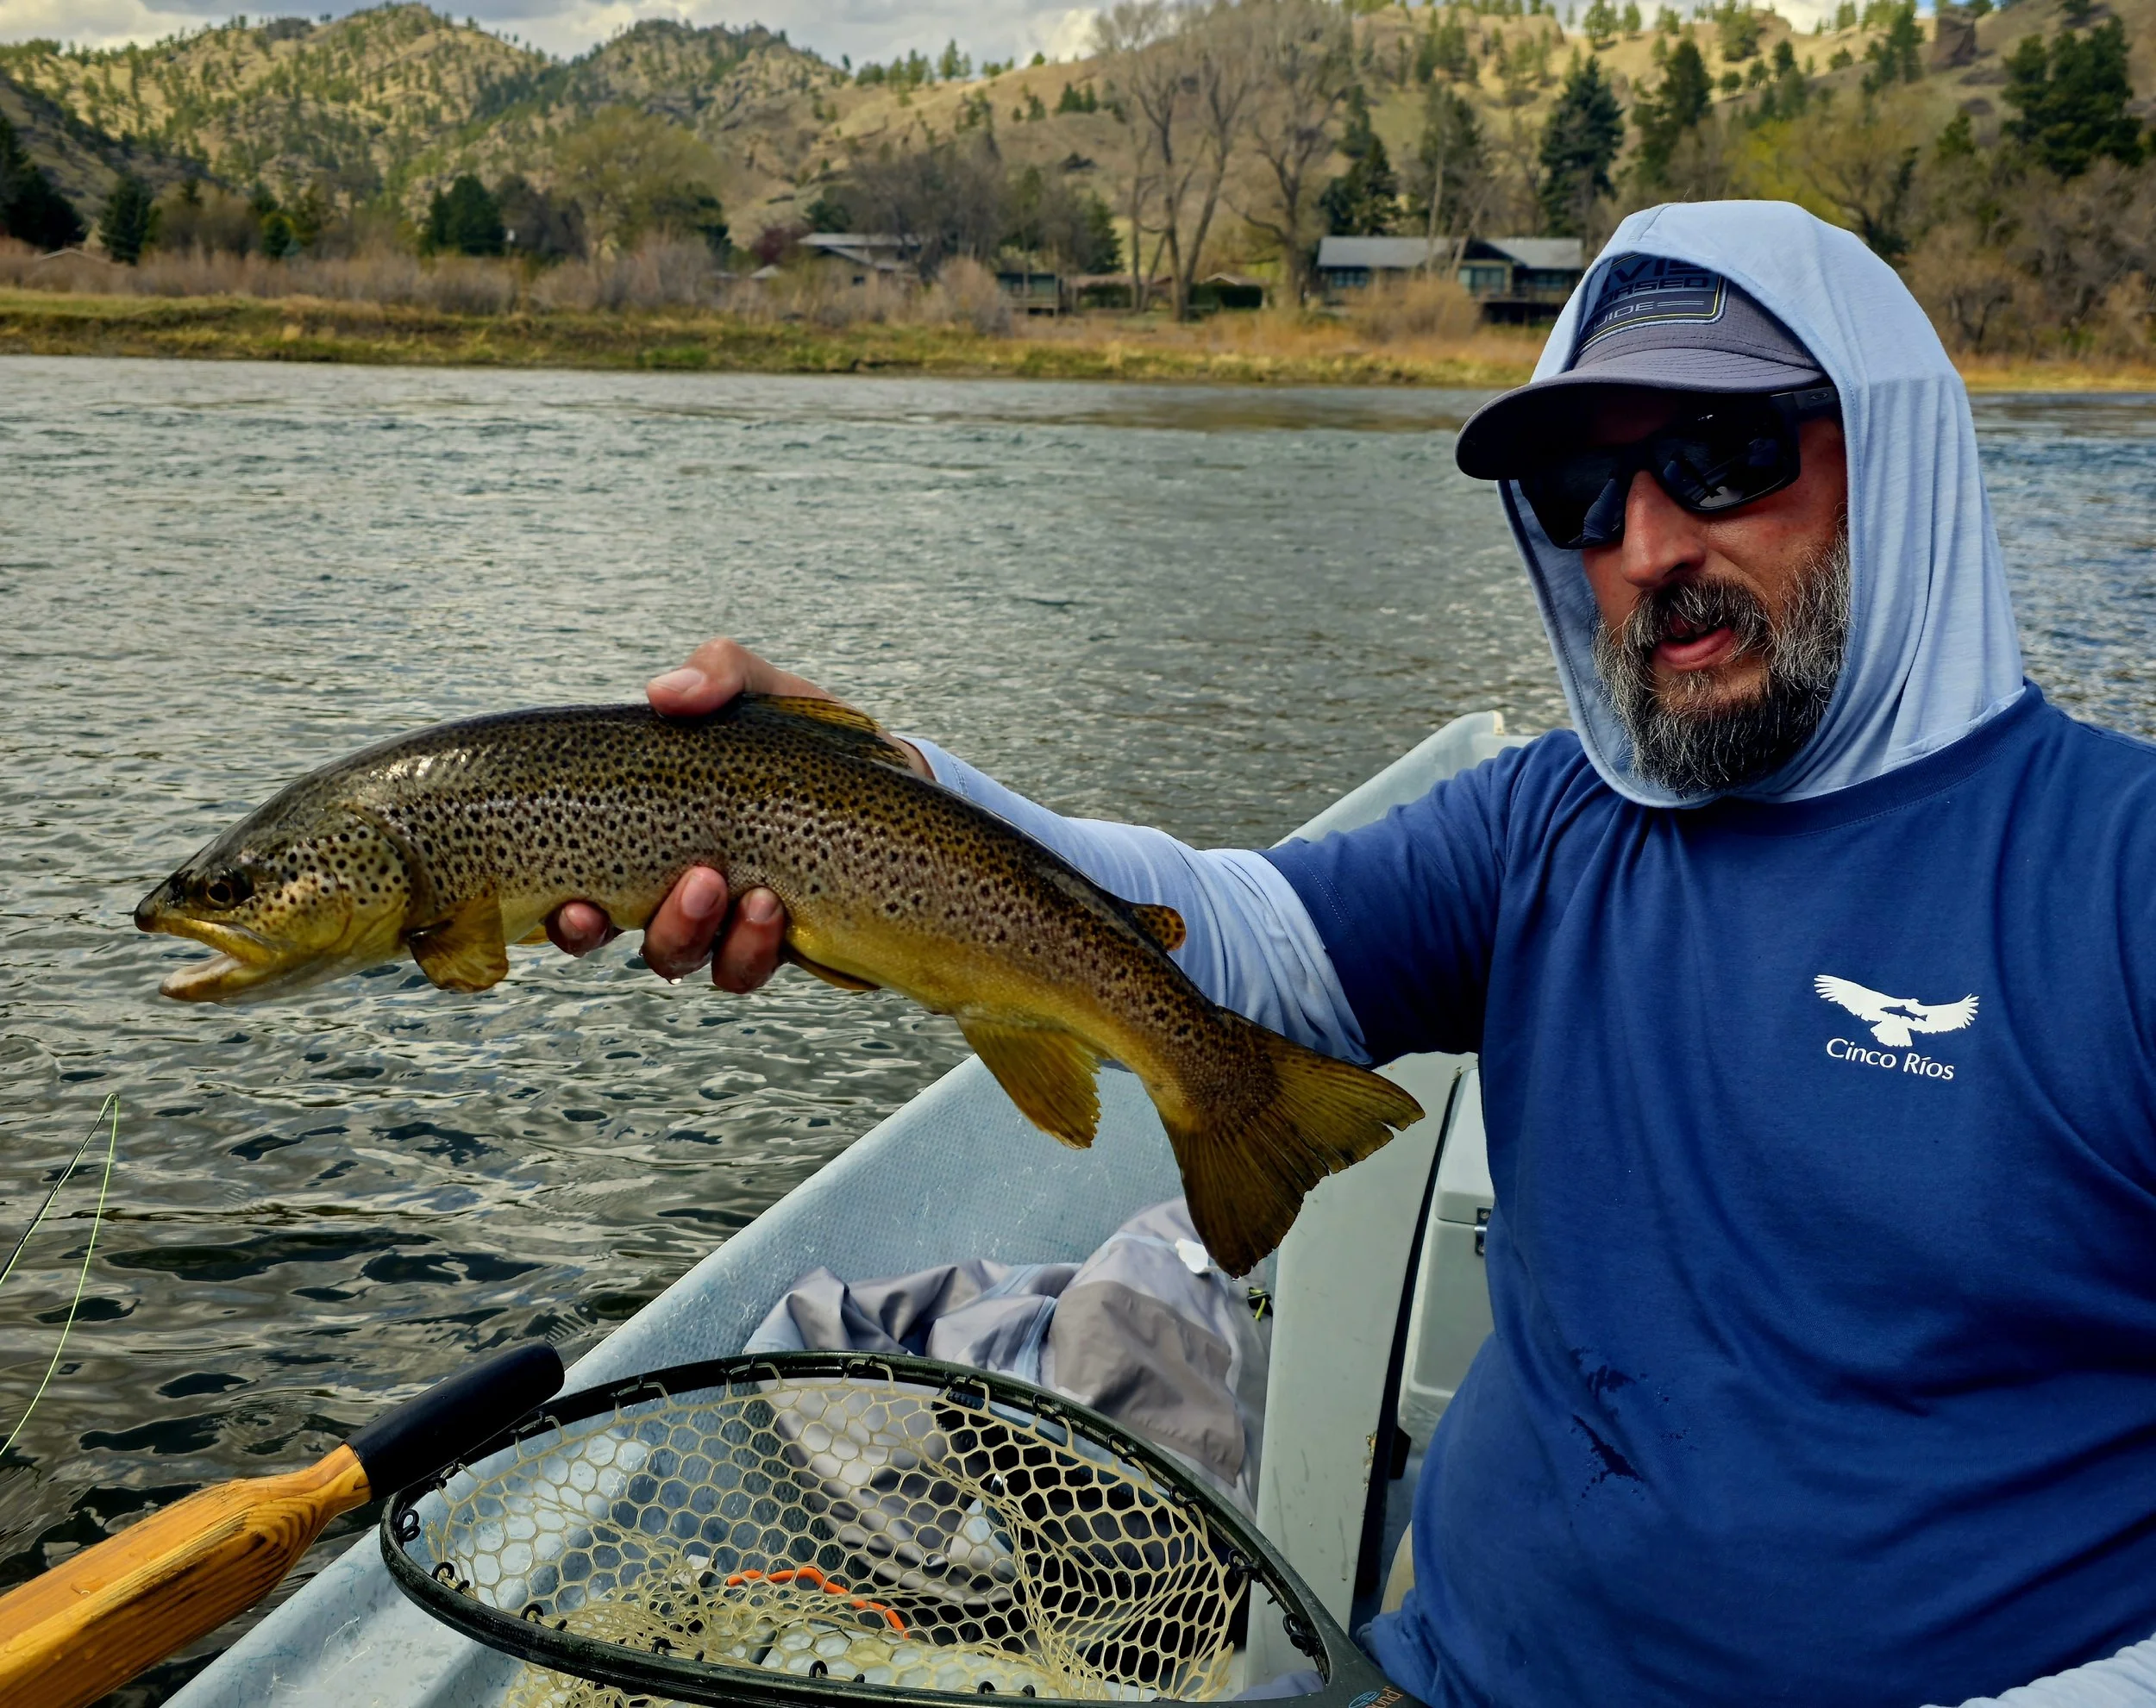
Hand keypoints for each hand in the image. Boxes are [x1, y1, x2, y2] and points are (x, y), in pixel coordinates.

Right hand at [545, 638, 925, 991]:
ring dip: (685, 930)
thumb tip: (663, 693)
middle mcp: (668, 884)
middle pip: (604, 932)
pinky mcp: (775, 945)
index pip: (573, 879)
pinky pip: (741, 970)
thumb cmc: (807, 737)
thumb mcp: (763, 691)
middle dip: (605, 929)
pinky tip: (771, 908)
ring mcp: (720, 921)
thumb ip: (718, 674)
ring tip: (720, 884)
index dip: (558, 910)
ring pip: (674, 957)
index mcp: (644, 829)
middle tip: (646, 881)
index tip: (568, 903)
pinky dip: (748, 947)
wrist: (894, 780)